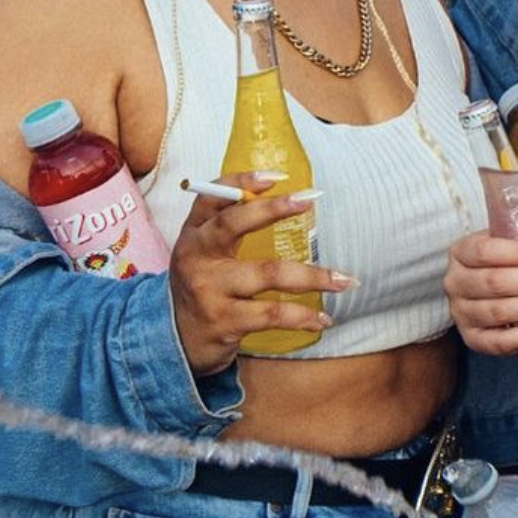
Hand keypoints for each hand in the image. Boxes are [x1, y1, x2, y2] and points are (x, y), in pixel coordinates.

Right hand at [168, 174, 354, 375]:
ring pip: (267, 273)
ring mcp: (210, 290)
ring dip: (312, 276)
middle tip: (309, 201)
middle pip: (233, 224)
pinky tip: (321, 319)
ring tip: (343, 280)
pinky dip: (301, 316)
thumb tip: (281, 197)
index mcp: (193, 234)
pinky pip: (271, 313)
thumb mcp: (203, 253)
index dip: (241, 182)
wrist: (174, 341)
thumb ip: (227, 226)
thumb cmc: (202, 286)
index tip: (276, 176)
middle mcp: (196, 257)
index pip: (211, 197)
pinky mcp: (224, 321)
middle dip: (273, 209)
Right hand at [444, 227, 517, 355]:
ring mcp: (461, 313)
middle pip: (494, 283)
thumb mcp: (510, 229)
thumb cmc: (502, 257)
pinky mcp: (472, 338)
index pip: (485, 251)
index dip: (517, 253)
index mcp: (461, 250)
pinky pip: (496, 342)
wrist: (483, 292)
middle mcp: (455, 282)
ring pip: (497, 312)